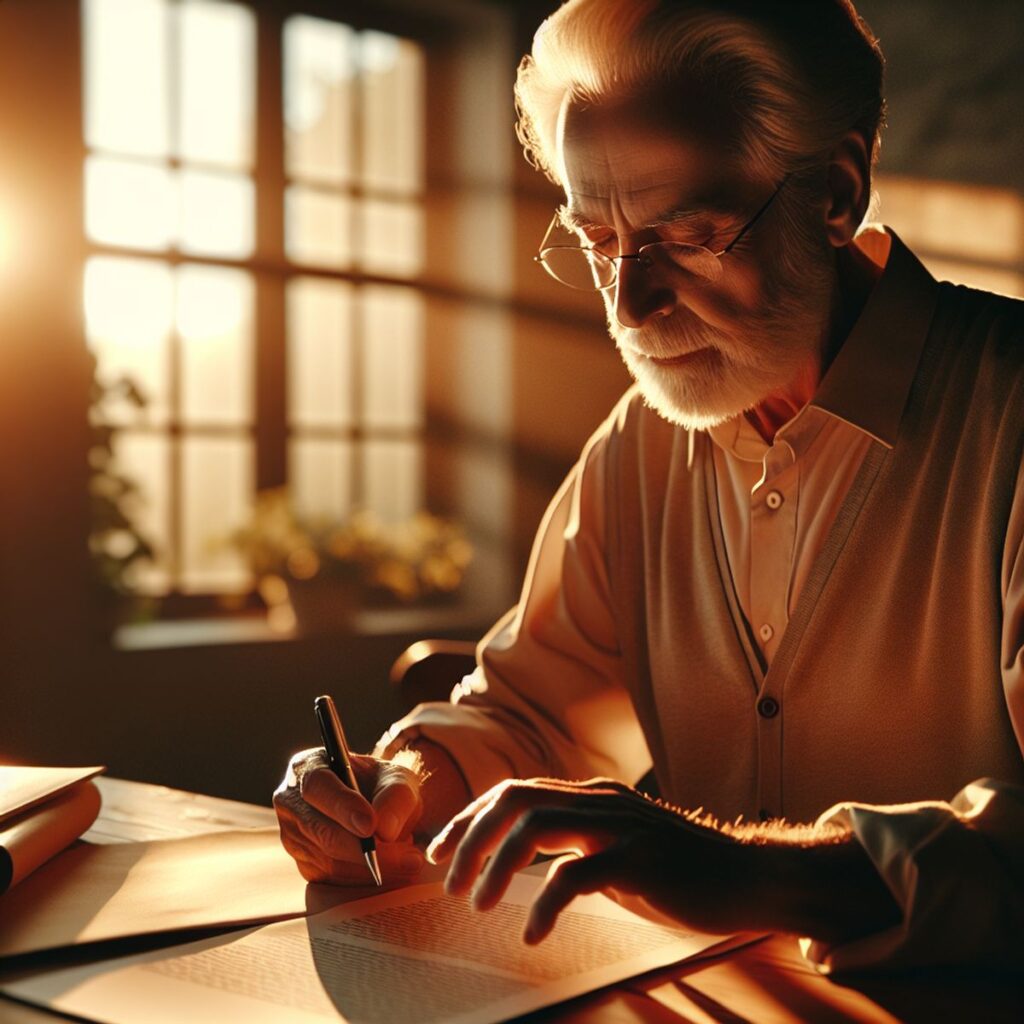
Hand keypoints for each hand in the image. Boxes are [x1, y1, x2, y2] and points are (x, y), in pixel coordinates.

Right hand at [274, 747, 425, 884]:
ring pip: (327, 860)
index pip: (318, 785)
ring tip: (409, 861)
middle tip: (406, 856)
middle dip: (362, 848)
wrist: (378, 809)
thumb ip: (396, 796)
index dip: (342, 805)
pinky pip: (331, 880)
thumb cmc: (382, 787)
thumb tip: (385, 830)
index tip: (370, 825)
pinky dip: (363, 879)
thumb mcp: (397, 779)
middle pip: (319, 829)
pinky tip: (391, 871)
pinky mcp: (304, 865)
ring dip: (370, 866)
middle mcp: (292, 802)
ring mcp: (293, 837)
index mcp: (309, 767)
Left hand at [427, 777, 751, 942]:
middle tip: (449, 882)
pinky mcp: (638, 859)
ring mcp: (619, 826)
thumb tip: (522, 852)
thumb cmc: (680, 869)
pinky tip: (533, 932)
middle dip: (471, 837)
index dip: (471, 817)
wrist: (746, 877)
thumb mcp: (618, 844)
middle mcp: (599, 802)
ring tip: (479, 903)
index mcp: (591, 797)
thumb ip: (576, 840)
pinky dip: (543, 904)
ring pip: (534, 827)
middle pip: (513, 800)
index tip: (443, 851)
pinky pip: (574, 874)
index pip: (514, 791)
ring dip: (495, 865)